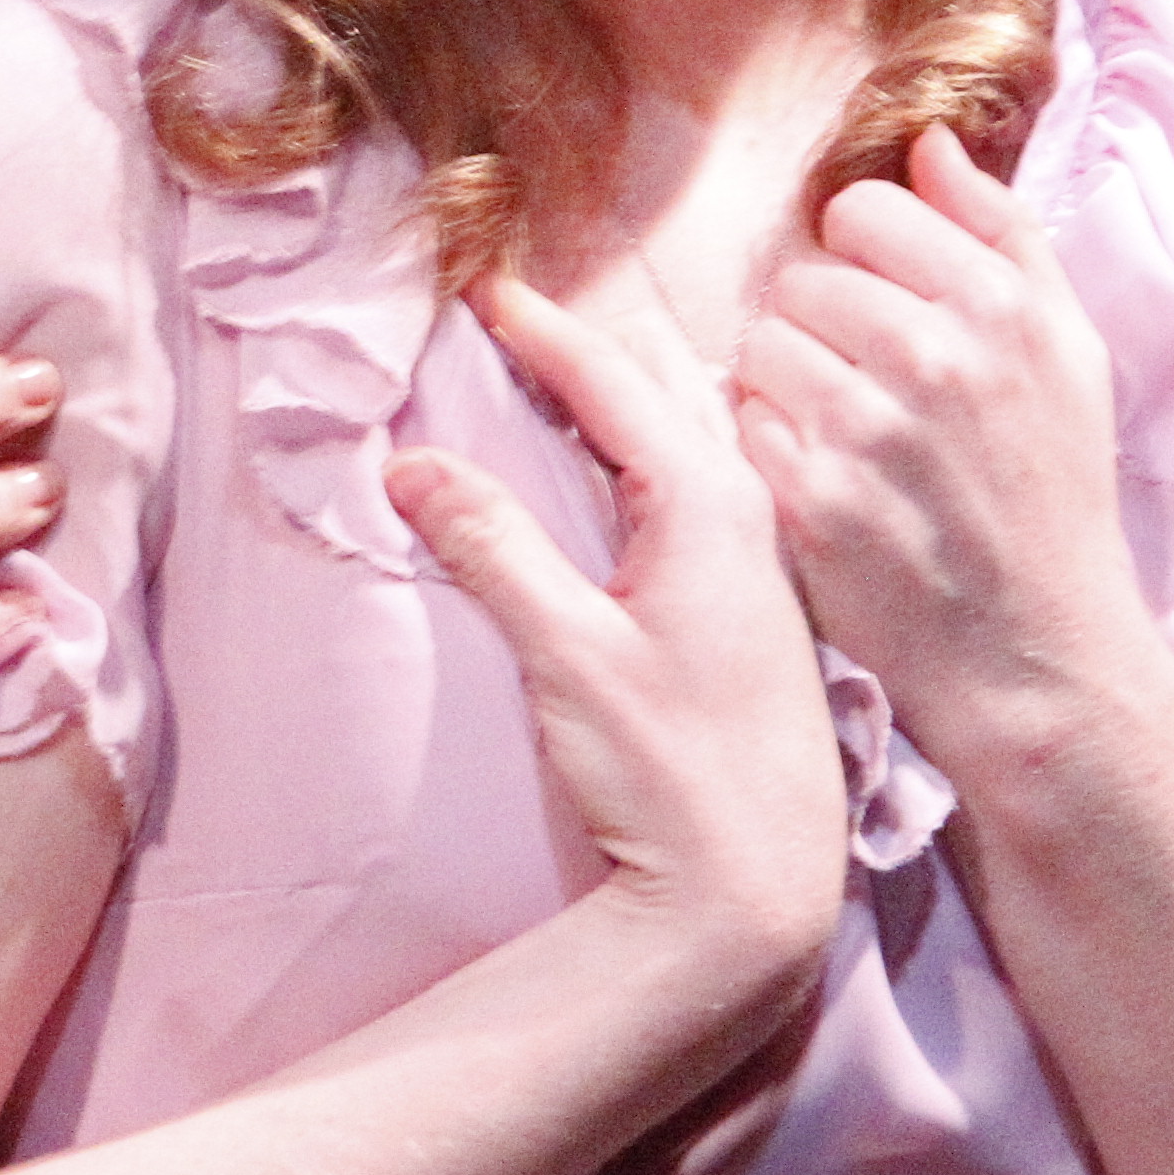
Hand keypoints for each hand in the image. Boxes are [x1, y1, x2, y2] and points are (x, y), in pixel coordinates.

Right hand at [386, 273, 845, 1003]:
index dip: (542, 328)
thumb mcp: (568, 657)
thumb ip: (492, 547)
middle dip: (585, 342)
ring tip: (556, 368)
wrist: (763, 889)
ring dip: (623, 394)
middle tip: (512, 312)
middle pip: (662, 389)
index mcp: (707, 504)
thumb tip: (410, 461)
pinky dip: (649, 448)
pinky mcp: (758, 606)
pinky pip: (702, 482)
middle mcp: (749, 513)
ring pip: (691, 434)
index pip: (613, 380)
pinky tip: (620, 468)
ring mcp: (762, 561)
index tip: (483, 286)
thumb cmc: (672, 774)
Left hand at [733, 126, 1150, 749]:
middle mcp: (934, 355)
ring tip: (846, 437)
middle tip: (870, 390)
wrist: (1040, 652)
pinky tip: (824, 483)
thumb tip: (929, 141)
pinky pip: (746, 422)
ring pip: (762, 344)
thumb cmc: (1054, 494)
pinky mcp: (813, 498)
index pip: (863, 211)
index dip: (865, 259)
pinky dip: (772, 449)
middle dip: (824, 326)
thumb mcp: (1071, 352)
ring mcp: (868, 429)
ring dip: (789, 385)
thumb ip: (1003, 233)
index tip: (889, 311)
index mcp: (1000, 306)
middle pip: (803, 278)